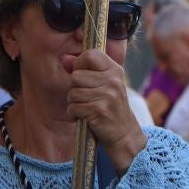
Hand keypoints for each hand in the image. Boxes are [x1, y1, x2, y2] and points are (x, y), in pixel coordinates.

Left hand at [62, 46, 146, 164]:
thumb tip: (64, 58)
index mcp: (114, 70)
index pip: (90, 54)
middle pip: (76, 76)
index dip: (80, 64)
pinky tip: (85, 117)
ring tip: (86, 108)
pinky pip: (73, 107)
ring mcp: (107, 95)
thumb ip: (84, 69)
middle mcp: (112, 81)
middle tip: (86, 98)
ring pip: (72, 93)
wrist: (124, 134)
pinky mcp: (99, 110)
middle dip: (74, 88)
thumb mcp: (104, 84)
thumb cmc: (110, 106)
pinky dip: (74, 114)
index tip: (84, 76)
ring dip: (74, 103)